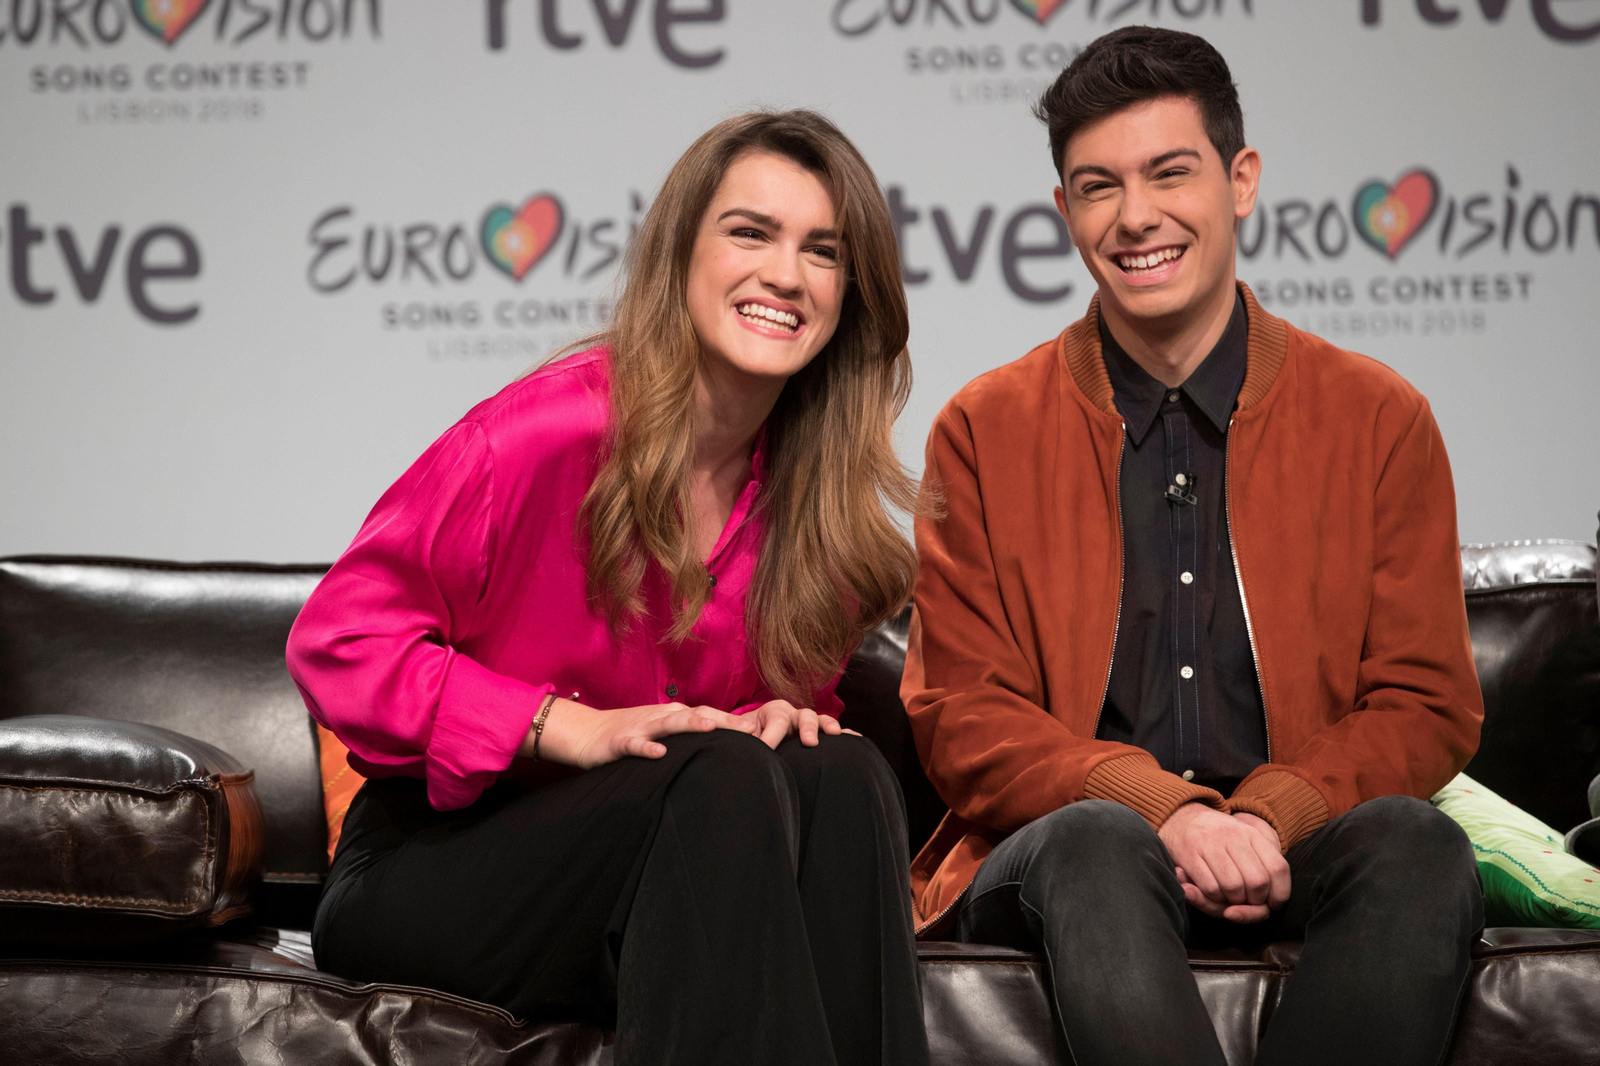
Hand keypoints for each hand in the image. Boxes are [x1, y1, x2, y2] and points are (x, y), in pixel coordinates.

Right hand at [524, 698, 757, 768]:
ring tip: (712, 728)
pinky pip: (635, 744)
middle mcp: (663, 716)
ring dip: (690, 724)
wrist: (586, 732)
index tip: (766, 734)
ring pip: (670, 724)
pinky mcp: (620, 741)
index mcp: (675, 715)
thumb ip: (690, 736)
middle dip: (726, 722)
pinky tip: (658, 753)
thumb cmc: (630, 734)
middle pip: (699, 716)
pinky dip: (647, 747)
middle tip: (753, 731)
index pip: (712, 717)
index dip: (738, 724)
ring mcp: (642, 727)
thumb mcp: (664, 732)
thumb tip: (725, 746)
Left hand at [743, 699, 860, 748]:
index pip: (775, 723)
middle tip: (809, 742)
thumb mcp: (735, 732)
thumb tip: (742, 737)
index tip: (764, 751)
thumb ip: (735, 731)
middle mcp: (795, 715)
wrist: (754, 741)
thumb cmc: (746, 737)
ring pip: (821, 722)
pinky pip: (835, 736)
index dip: (770, 738)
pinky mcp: (819, 739)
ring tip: (835, 735)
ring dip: (828, 727)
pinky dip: (846, 737)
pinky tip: (856, 741)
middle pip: (805, 716)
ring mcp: (809, 727)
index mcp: (774, 711)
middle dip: (808, 728)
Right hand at [1159, 802, 1289, 922]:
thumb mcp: (1247, 840)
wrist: (1179, 817)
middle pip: (1257, 882)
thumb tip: (1275, 901)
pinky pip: (1210, 888)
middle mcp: (1233, 836)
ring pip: (1234, 887)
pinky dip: (1213, 898)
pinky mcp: (1189, 855)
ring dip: (1233, 902)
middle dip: (1254, 901)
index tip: (1272, 903)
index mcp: (1252, 834)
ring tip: (1228, 898)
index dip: (1280, 893)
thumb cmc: (1219, 837)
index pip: (1278, 868)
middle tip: (1246, 902)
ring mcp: (1210, 844)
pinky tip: (1211, 893)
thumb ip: (1266, 863)